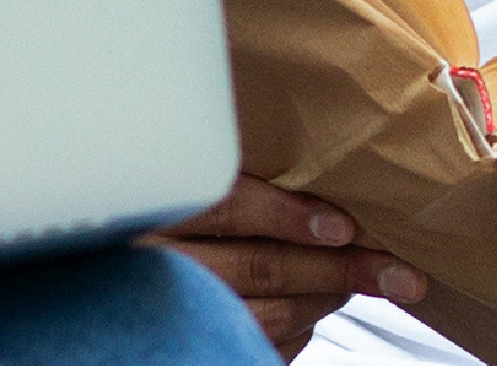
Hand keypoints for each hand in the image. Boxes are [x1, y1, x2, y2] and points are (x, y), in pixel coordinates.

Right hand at [142, 178, 421, 355]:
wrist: (104, 302)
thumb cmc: (164, 220)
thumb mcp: (181, 184)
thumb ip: (230, 169)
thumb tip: (315, 150)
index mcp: (156, 210)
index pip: (227, 208)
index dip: (287, 216)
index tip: (342, 226)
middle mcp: (160, 264)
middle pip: (261, 268)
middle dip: (338, 268)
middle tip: (393, 269)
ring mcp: (178, 313)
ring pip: (269, 313)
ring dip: (326, 297)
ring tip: (362, 279)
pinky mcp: (196, 349)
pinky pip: (261, 345)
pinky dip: (299, 329)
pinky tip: (314, 308)